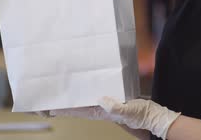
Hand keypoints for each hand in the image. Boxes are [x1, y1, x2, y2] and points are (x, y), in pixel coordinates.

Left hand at [51, 97, 180, 139]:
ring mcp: (106, 103)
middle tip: (50, 95)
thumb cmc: (142, 115)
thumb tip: (101, 99)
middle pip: (77, 105)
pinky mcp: (113, 97)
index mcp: (101, 111)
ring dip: (74, 94)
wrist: (154, 117)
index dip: (62, 108)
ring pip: (85, 98)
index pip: (77, 110)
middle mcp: (101, 108)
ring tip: (63, 87)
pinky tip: (86, 83)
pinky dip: (88, 88)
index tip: (47, 106)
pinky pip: (96, 92)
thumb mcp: (129, 111)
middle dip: (64, 101)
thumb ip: (115, 107)